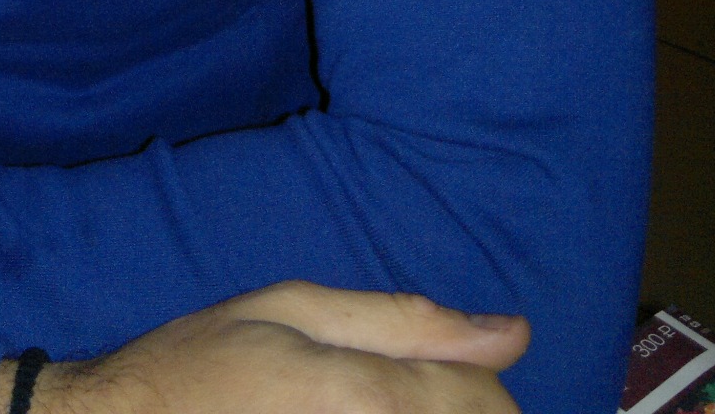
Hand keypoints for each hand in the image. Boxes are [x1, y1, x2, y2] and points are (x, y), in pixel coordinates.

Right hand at [0, 282, 529, 413]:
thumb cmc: (202, 364)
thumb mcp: (288, 309)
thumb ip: (403, 320)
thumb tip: (513, 331)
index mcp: (356, 392)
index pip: (479, 401)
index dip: (485, 386)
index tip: (457, 377)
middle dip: (461, 410)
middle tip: (397, 394)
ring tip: (374, 406)